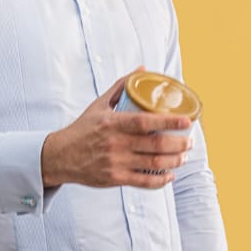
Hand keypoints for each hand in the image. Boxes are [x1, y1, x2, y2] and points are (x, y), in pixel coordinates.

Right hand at [39, 73, 192, 188]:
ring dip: (174, 161)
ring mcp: (116, 162)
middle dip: (179, 144)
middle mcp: (115, 143)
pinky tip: (170, 175)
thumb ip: (121, 87)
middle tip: (190, 141)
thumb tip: (142, 70)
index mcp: (113, 123)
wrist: (60, 156)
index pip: (145, 121)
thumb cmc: (83, 129)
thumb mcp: (99, 105)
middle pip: (155, 145)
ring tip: (184, 156)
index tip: (186, 121)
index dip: (169, 121)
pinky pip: (143, 181)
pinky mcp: (114, 179)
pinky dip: (161, 180)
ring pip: (153, 163)